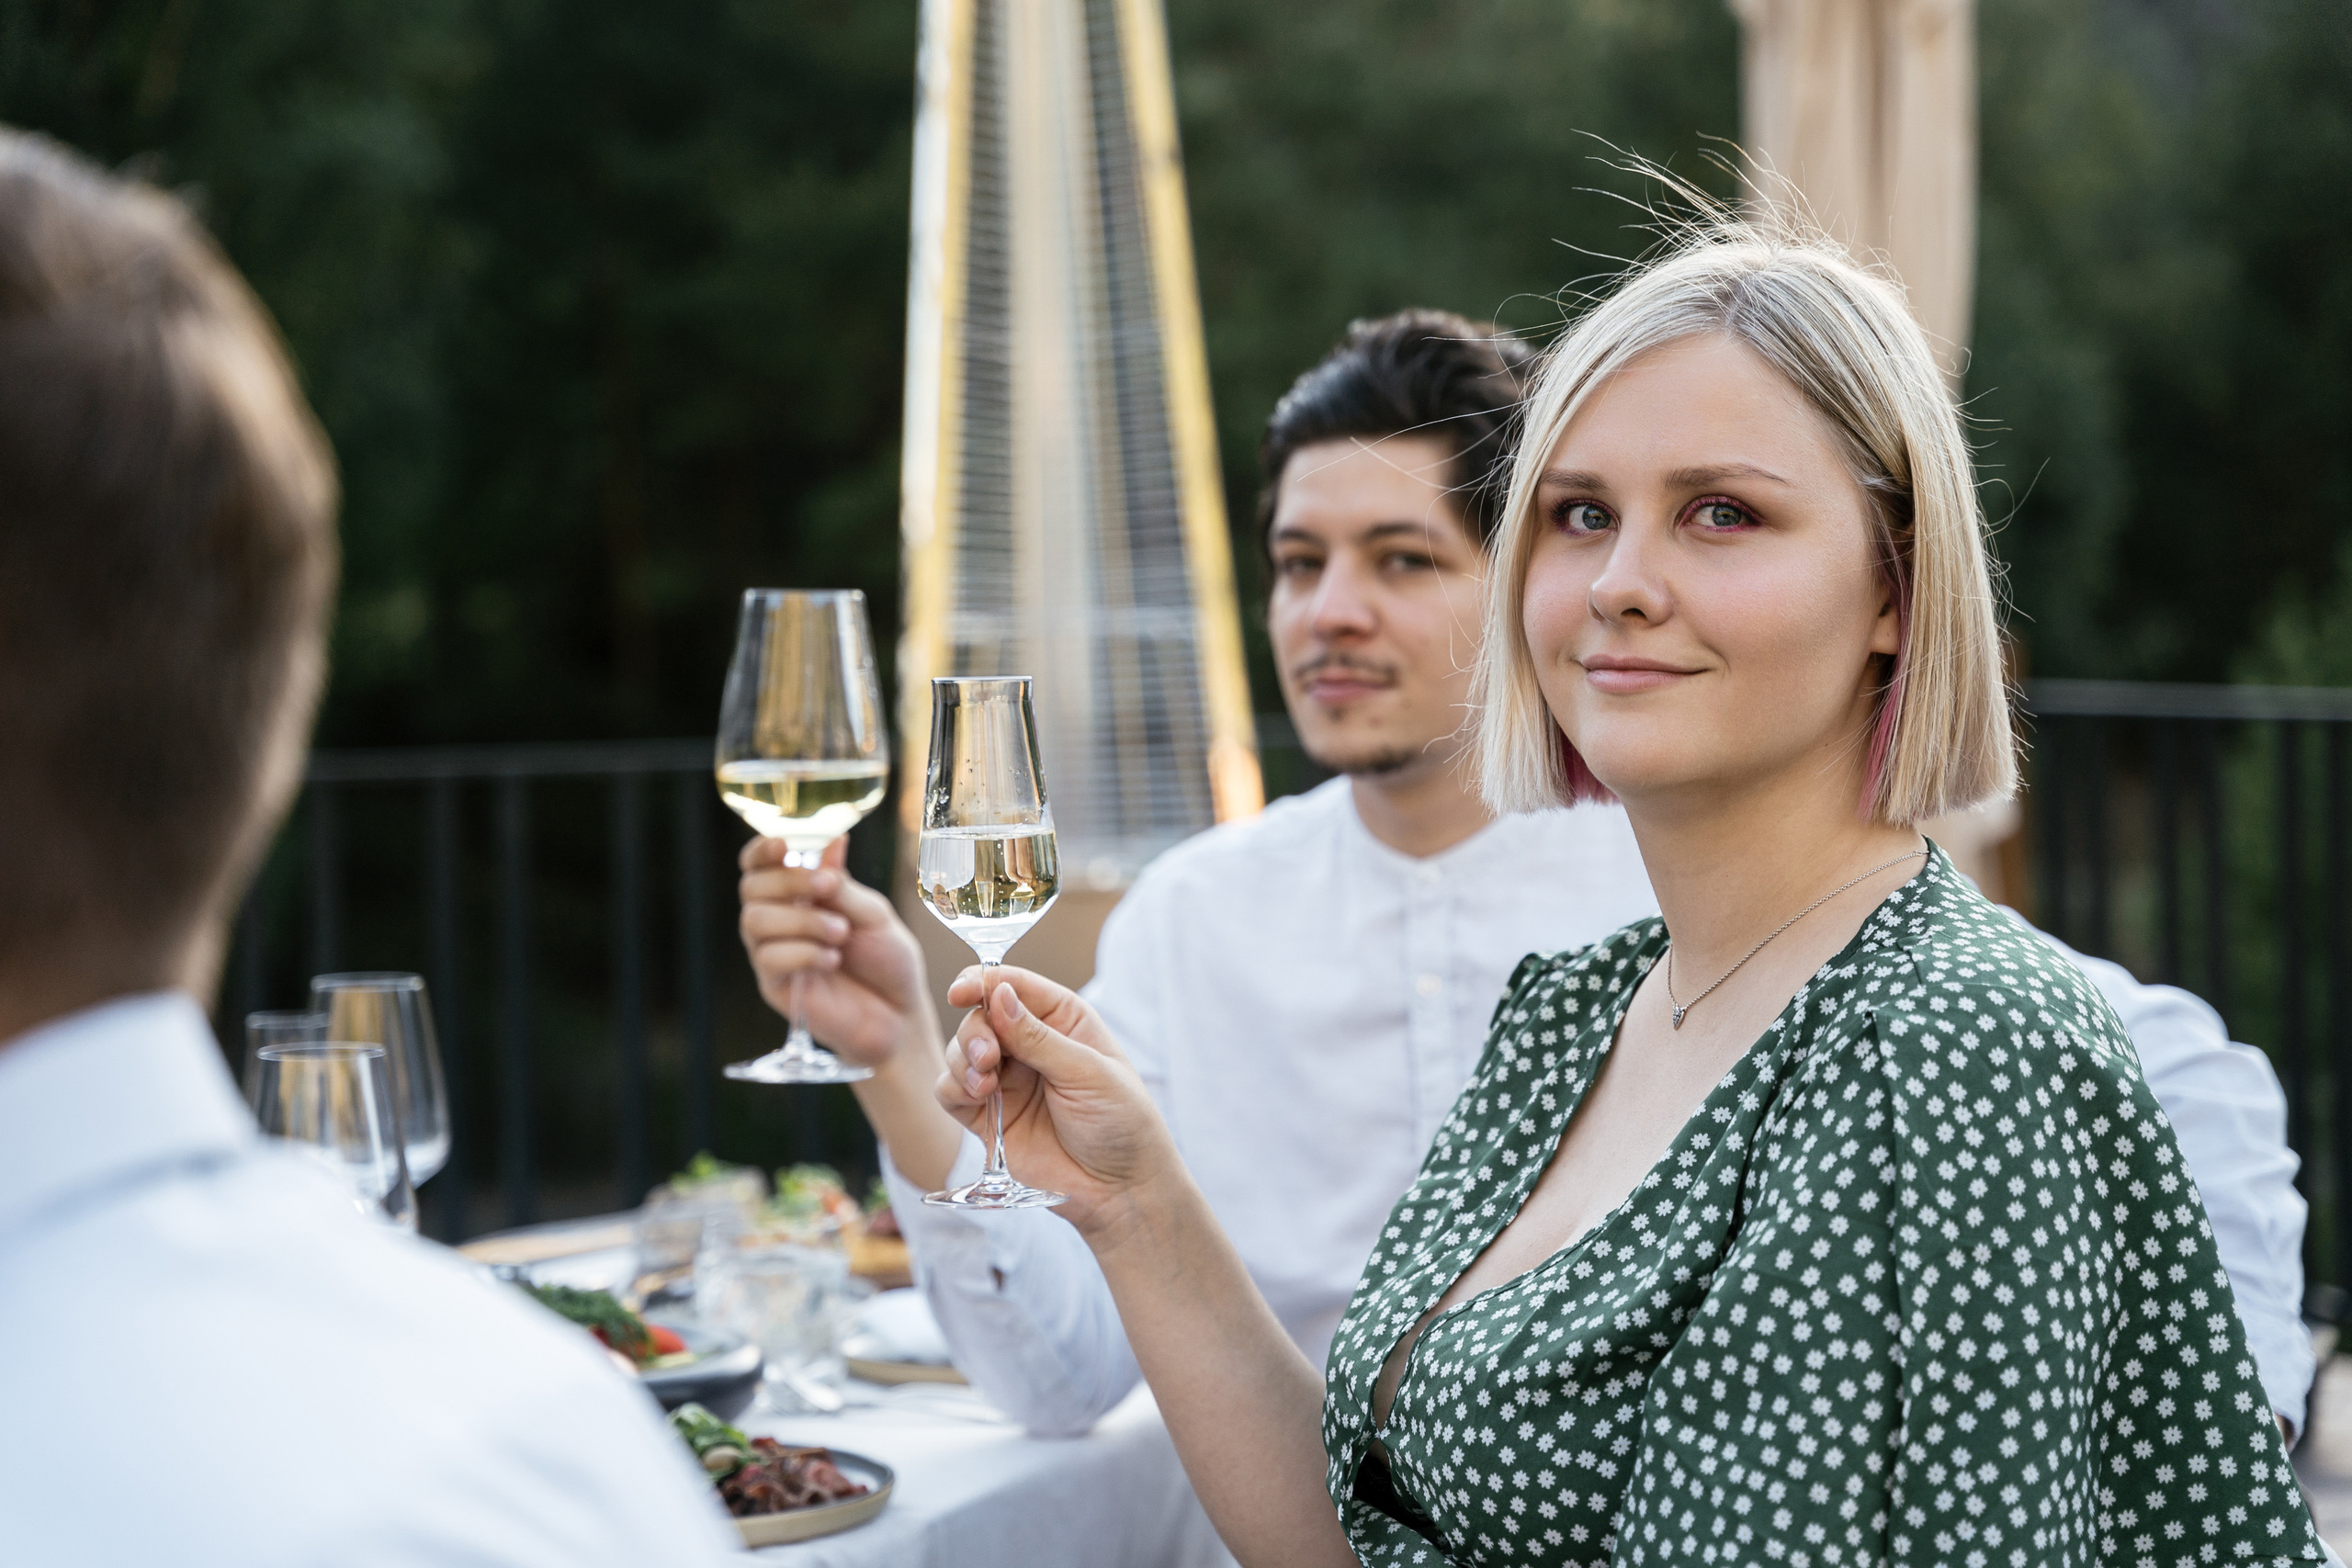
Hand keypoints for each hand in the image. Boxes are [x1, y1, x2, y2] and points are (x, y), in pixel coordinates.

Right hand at [738, 837, 931, 1069]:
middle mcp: (778, 919)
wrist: (898, 1013)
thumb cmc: (887, 958)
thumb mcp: (874, 914)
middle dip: (787, 882)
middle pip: (751, 888)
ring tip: (841, 932)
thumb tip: (833, 840)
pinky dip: (803, 952)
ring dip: (801, 920)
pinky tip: (832, 959)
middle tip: (826, 888)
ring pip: (754, 921)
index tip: (784, 846)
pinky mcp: (774, 985)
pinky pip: (768, 958)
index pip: (759, 864)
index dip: (762, 850)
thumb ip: (844, 885)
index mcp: (799, 894)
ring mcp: (773, 952)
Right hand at [939, 967, 1182, 1238]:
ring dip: (962, 1059)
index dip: (984, 982)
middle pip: (979, 1016)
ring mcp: (1006, 1080)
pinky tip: (977, 1096)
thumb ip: (1038, 1036)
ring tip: (985, 1082)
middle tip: (988, 1057)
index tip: (962, 991)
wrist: (1119, 1190)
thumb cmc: (1121, 1123)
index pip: (1014, 986)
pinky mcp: (986, 1117)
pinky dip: (953, 1087)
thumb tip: (1000, 994)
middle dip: (975, 1031)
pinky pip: (950, 1090)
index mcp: (1062, 1020)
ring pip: (960, 1051)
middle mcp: (1029, 1044)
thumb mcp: (1087, 1072)